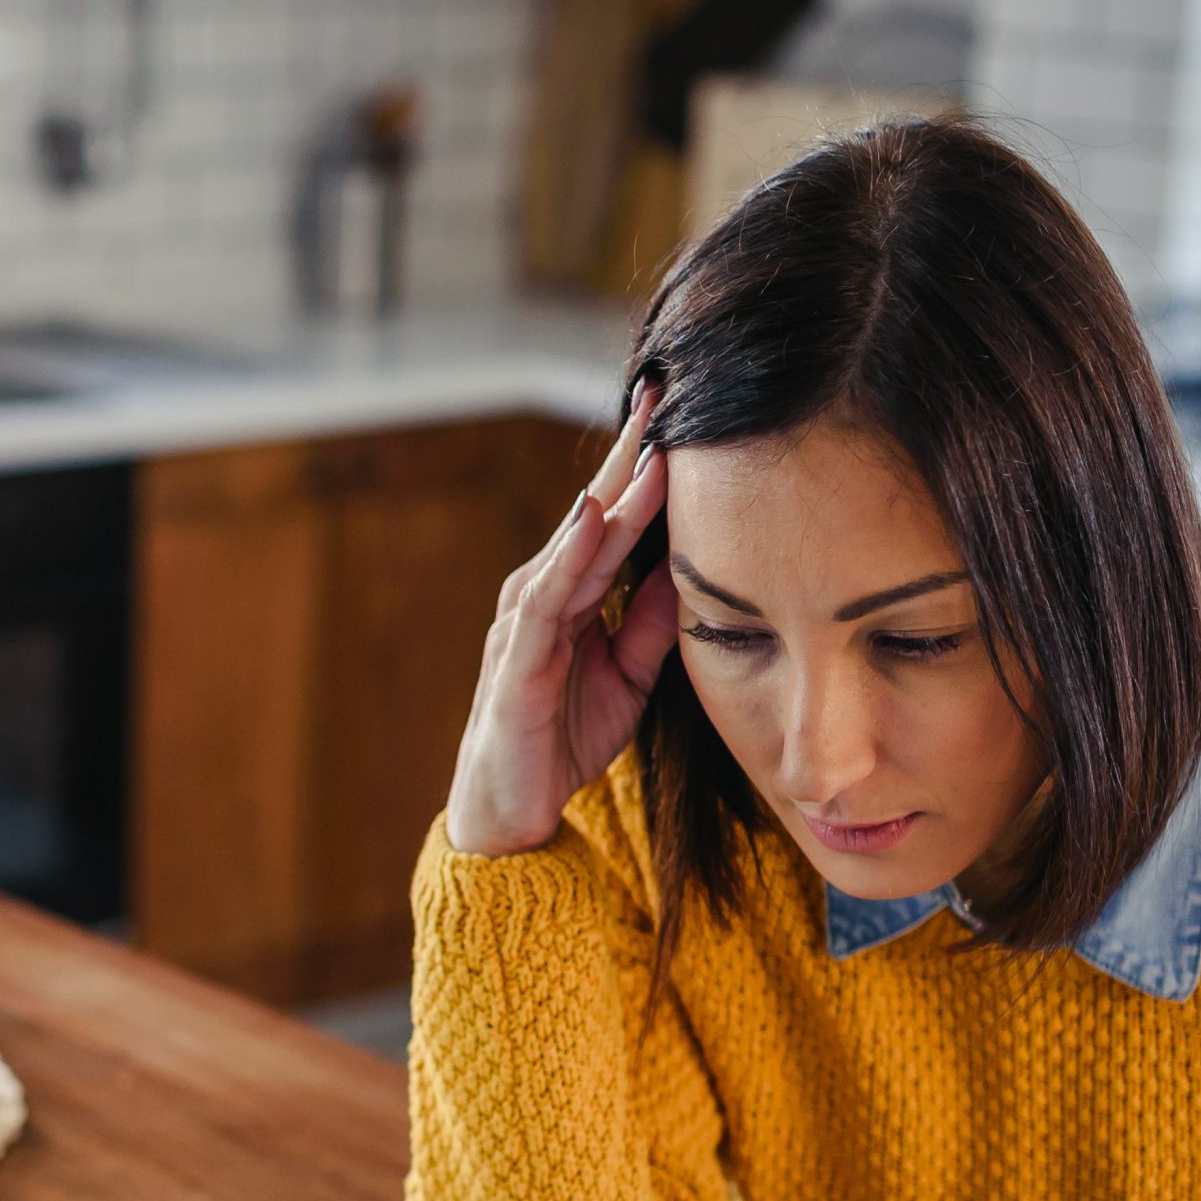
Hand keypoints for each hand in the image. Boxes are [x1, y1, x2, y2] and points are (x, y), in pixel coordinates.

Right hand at [443, 392, 681, 856]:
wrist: (512, 809)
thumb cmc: (563, 738)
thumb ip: (651, 621)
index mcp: (572, 592)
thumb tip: (688, 567)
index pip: (614, 517)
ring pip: (574, 542)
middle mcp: (543, 591)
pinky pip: (547, 595)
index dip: (648, 467)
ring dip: (610, 491)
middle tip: (663, 392)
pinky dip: (569, 551)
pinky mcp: (518, 657)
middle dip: (629, 453)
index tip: (684, 413)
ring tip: (648, 441)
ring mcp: (525, 620)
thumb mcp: (630, 674)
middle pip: (592, 511)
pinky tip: (592, 514)